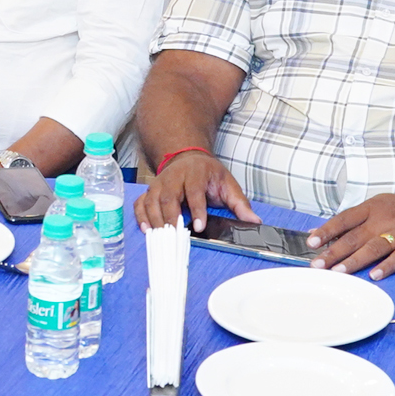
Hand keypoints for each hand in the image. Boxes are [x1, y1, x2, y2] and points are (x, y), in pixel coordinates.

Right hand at [135, 148, 253, 230]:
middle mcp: (173, 177)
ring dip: (155, 220)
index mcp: (195, 173)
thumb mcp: (228, 183)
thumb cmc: (208, 174)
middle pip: (168, 197)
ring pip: (151, 201)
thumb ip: (240, 203)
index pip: (194, 192)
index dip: (197, 210)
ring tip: (162, 237)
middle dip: (171, 218)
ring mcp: (158, 183)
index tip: (199, 227)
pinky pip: (140, 203)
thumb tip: (254, 220)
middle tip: (176, 236)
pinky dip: (141, 216)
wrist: (188, 158)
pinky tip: (147, 230)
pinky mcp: (149, 191)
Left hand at [307, 191, 394, 279]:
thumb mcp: (375, 208)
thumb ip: (348, 221)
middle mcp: (384, 219)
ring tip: (338, 272)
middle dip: (334, 252)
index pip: (344, 219)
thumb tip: (317, 232)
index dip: (327, 231)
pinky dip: (387, 266)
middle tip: (318, 265)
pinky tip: (374, 276)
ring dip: (355, 260)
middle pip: (355, 236)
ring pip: (374, 247)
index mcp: (371, 208)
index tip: (311, 243)